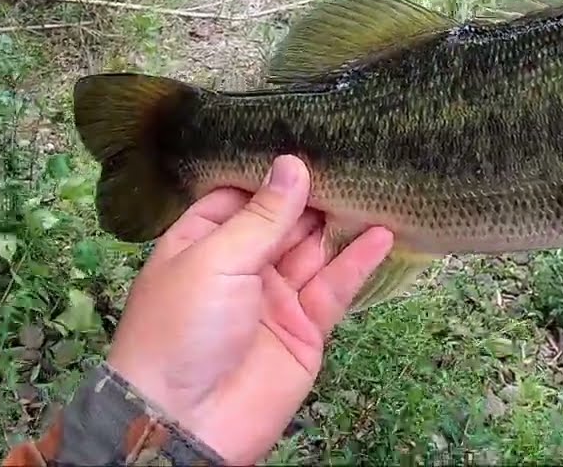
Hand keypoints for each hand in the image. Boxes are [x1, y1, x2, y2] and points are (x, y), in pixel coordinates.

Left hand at [106, 155, 393, 463]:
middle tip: (354, 155)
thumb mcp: (215, 260)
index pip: (241, 196)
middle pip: (284, 219)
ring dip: (342, 222)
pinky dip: (359, 261)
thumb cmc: (180, 331)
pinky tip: (383, 233)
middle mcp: (241, 266)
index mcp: (203, 243)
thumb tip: (292, 164)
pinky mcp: (306, 328)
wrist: (186, 422)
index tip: (309, 139)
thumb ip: (262, 216)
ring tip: (377, 184)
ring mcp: (276, 297)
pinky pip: (335, 287)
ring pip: (315, 249)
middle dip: (315, 192)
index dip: (272, 172)